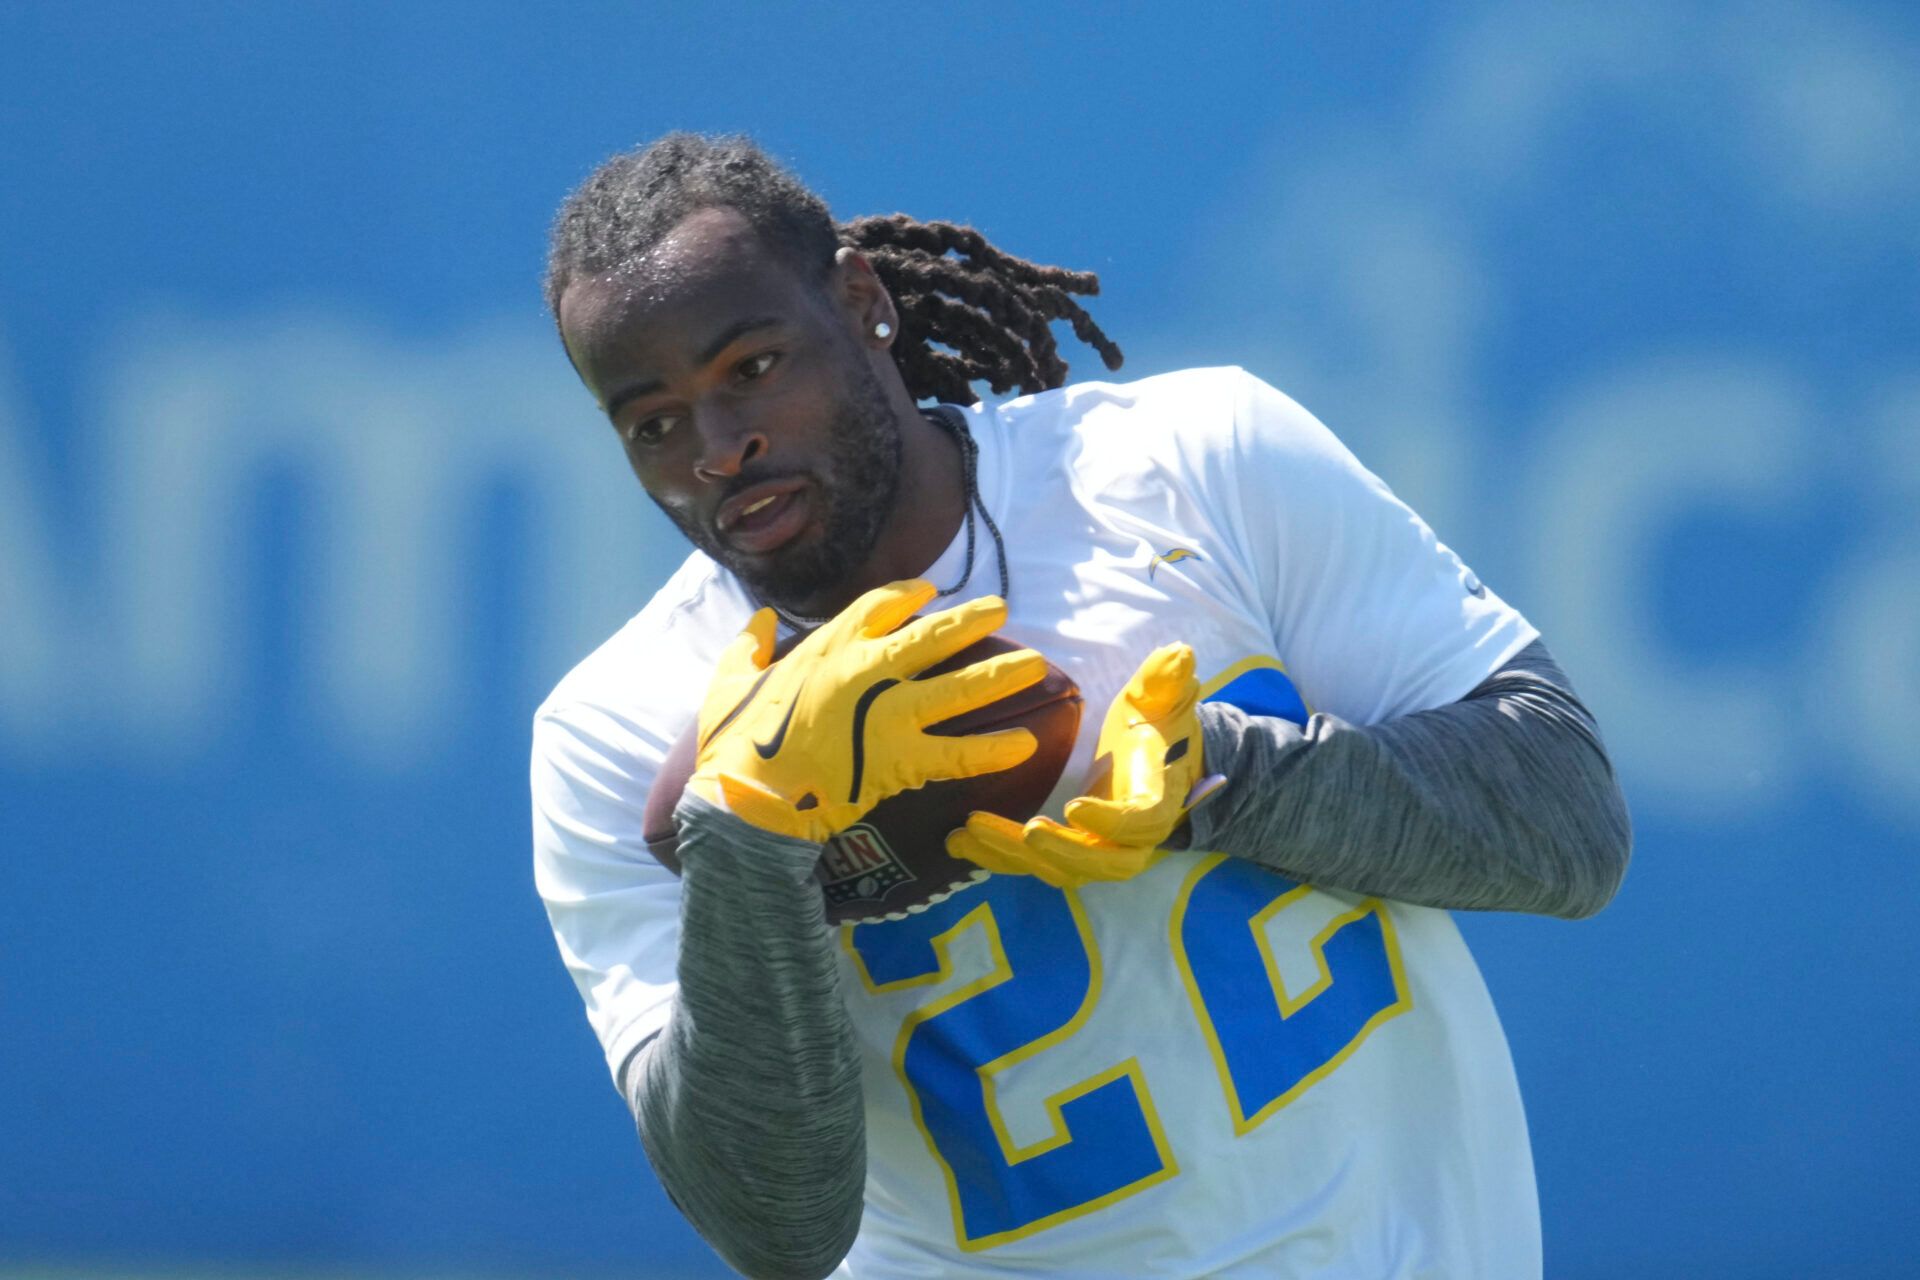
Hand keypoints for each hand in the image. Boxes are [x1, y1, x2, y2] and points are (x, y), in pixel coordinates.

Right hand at [690, 579, 1046, 842]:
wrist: (747, 798)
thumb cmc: (734, 742)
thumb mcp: (729, 682)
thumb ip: (747, 647)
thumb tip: (759, 621)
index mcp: (827, 648)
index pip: (878, 607)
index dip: (907, 596)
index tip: (930, 593)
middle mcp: (866, 671)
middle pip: (931, 636)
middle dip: (971, 620)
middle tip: (1002, 610)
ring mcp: (889, 714)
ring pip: (958, 687)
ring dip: (1001, 675)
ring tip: (1039, 665)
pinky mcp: (901, 758)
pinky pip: (959, 752)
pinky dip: (994, 749)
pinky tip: (1025, 744)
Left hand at [946, 642, 1224, 887]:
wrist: (1155, 760)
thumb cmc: (1155, 726)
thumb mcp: (1161, 699)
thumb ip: (1166, 679)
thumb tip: (1178, 651)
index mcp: (1154, 800)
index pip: (1140, 822)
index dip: (1111, 822)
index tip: (1074, 806)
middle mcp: (1129, 839)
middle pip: (1101, 862)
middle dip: (1062, 851)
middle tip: (1026, 831)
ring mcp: (1095, 851)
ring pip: (1059, 870)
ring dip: (1014, 856)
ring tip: (971, 831)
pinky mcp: (1064, 853)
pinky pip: (1030, 866)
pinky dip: (994, 858)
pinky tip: (956, 841)